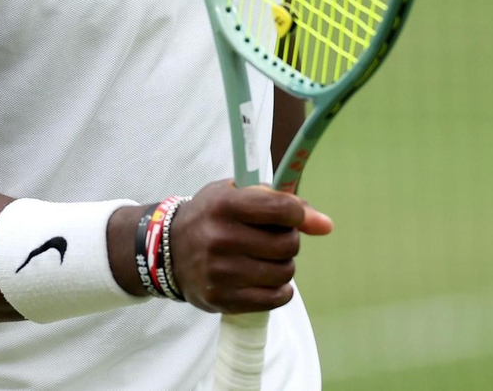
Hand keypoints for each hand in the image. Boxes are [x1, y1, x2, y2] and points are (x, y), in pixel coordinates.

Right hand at [167, 180, 332, 313]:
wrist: (167, 251)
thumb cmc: (211, 215)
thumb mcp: (235, 193)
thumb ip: (280, 201)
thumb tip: (325, 224)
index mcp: (225, 205)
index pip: (281, 208)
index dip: (298, 213)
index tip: (297, 217)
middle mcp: (220, 238)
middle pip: (287, 243)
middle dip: (290, 240)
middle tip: (275, 238)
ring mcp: (220, 272)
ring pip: (284, 272)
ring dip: (284, 265)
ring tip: (268, 258)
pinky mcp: (222, 299)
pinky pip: (275, 298)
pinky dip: (280, 289)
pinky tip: (268, 279)